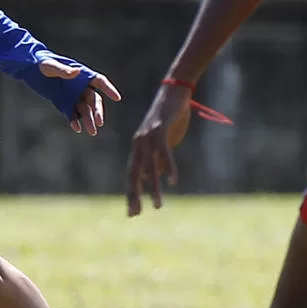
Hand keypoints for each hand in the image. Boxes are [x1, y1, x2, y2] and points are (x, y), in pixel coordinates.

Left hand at [38, 58, 121, 134]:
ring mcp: (72, 95)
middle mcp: (80, 86)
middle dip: (98, 111)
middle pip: (94, 100)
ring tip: (92, 131)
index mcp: (82, 74)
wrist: (30, 69)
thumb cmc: (42, 63)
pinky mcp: (63, 103)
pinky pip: (72, 114)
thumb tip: (77, 72)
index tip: (117, 98)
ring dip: (89, 120)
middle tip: (99, 122)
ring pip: (85, 110)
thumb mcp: (51, 66)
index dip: (109, 89)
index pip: (99, 81)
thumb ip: (64, 70)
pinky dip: (75, 121)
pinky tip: (77, 128)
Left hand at [126, 83, 193, 214]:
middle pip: (135, 174)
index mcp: (138, 147)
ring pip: (150, 168)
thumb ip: (157, 159)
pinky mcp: (161, 130)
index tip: (133, 212)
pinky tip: (173, 181)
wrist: (174, 93)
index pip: (133, 175)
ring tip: (158, 205)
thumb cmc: (170, 118)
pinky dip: (169, 167)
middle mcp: (140, 143)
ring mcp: (149, 137)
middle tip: (136, 214)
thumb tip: (155, 178)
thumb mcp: (163, 143)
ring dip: (154, 188)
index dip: (132, 194)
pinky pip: (165, 153)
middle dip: (135, 195)